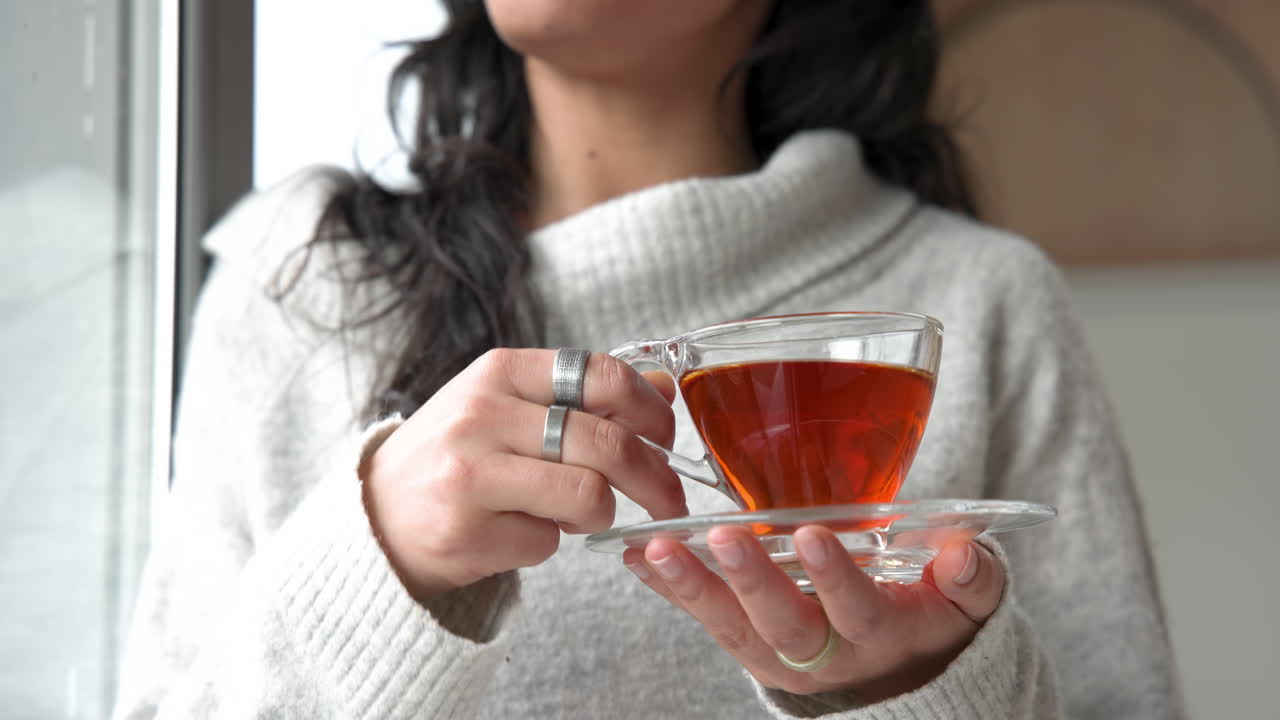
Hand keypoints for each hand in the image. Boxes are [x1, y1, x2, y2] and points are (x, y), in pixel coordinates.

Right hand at [363, 348, 685, 601]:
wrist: (376, 514)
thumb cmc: (456, 454)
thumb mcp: (512, 405)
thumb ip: (584, 396)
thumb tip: (665, 389)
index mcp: (499, 372)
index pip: (603, 375)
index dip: (651, 410)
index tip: (666, 436)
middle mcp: (482, 416)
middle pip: (607, 444)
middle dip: (656, 478)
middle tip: (668, 499)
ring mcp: (471, 476)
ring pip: (589, 496)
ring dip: (600, 515)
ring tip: (577, 515)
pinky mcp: (467, 533)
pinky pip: (548, 542)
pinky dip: (547, 542)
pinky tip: (516, 530)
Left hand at [624, 526, 1003, 699]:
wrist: (898, 677)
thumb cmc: (930, 620)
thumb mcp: (966, 606)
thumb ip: (972, 579)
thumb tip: (966, 549)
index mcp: (882, 635)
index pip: (859, 610)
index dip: (836, 578)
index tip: (816, 535)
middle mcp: (825, 654)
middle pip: (785, 624)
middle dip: (752, 580)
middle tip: (723, 536)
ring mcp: (779, 653)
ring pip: (733, 626)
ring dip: (692, 586)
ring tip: (657, 549)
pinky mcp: (747, 645)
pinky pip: (705, 620)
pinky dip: (670, 589)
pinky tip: (638, 557)